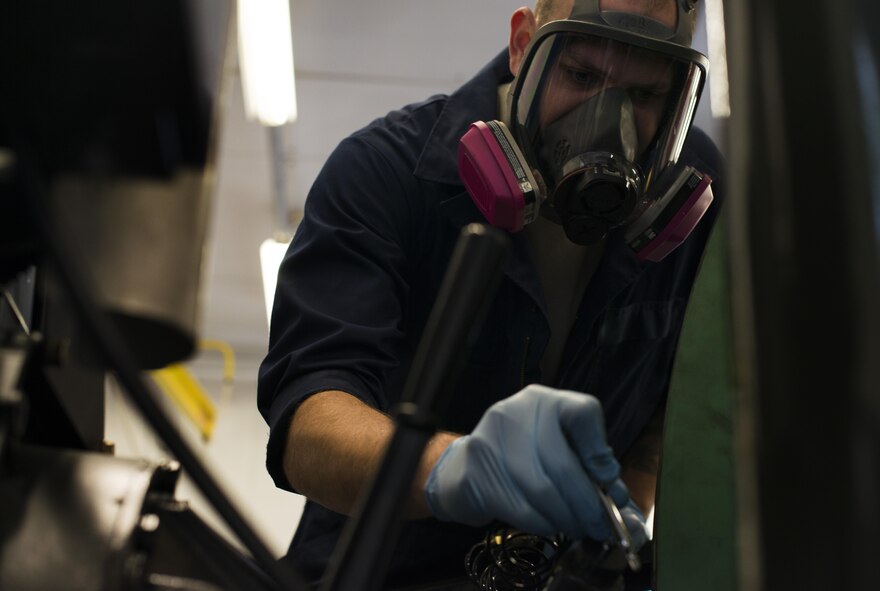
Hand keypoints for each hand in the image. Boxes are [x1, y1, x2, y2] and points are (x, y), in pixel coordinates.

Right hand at [424, 384, 646, 545]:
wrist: (470, 467)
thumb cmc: (527, 457)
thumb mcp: (559, 447)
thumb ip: (590, 466)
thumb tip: (620, 498)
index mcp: (545, 400)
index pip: (583, 413)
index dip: (600, 453)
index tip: (611, 484)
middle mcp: (517, 411)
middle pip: (562, 462)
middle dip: (588, 504)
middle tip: (603, 527)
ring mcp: (492, 439)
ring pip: (542, 490)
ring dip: (567, 518)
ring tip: (579, 529)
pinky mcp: (476, 471)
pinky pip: (521, 507)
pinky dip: (544, 524)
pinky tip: (552, 526)